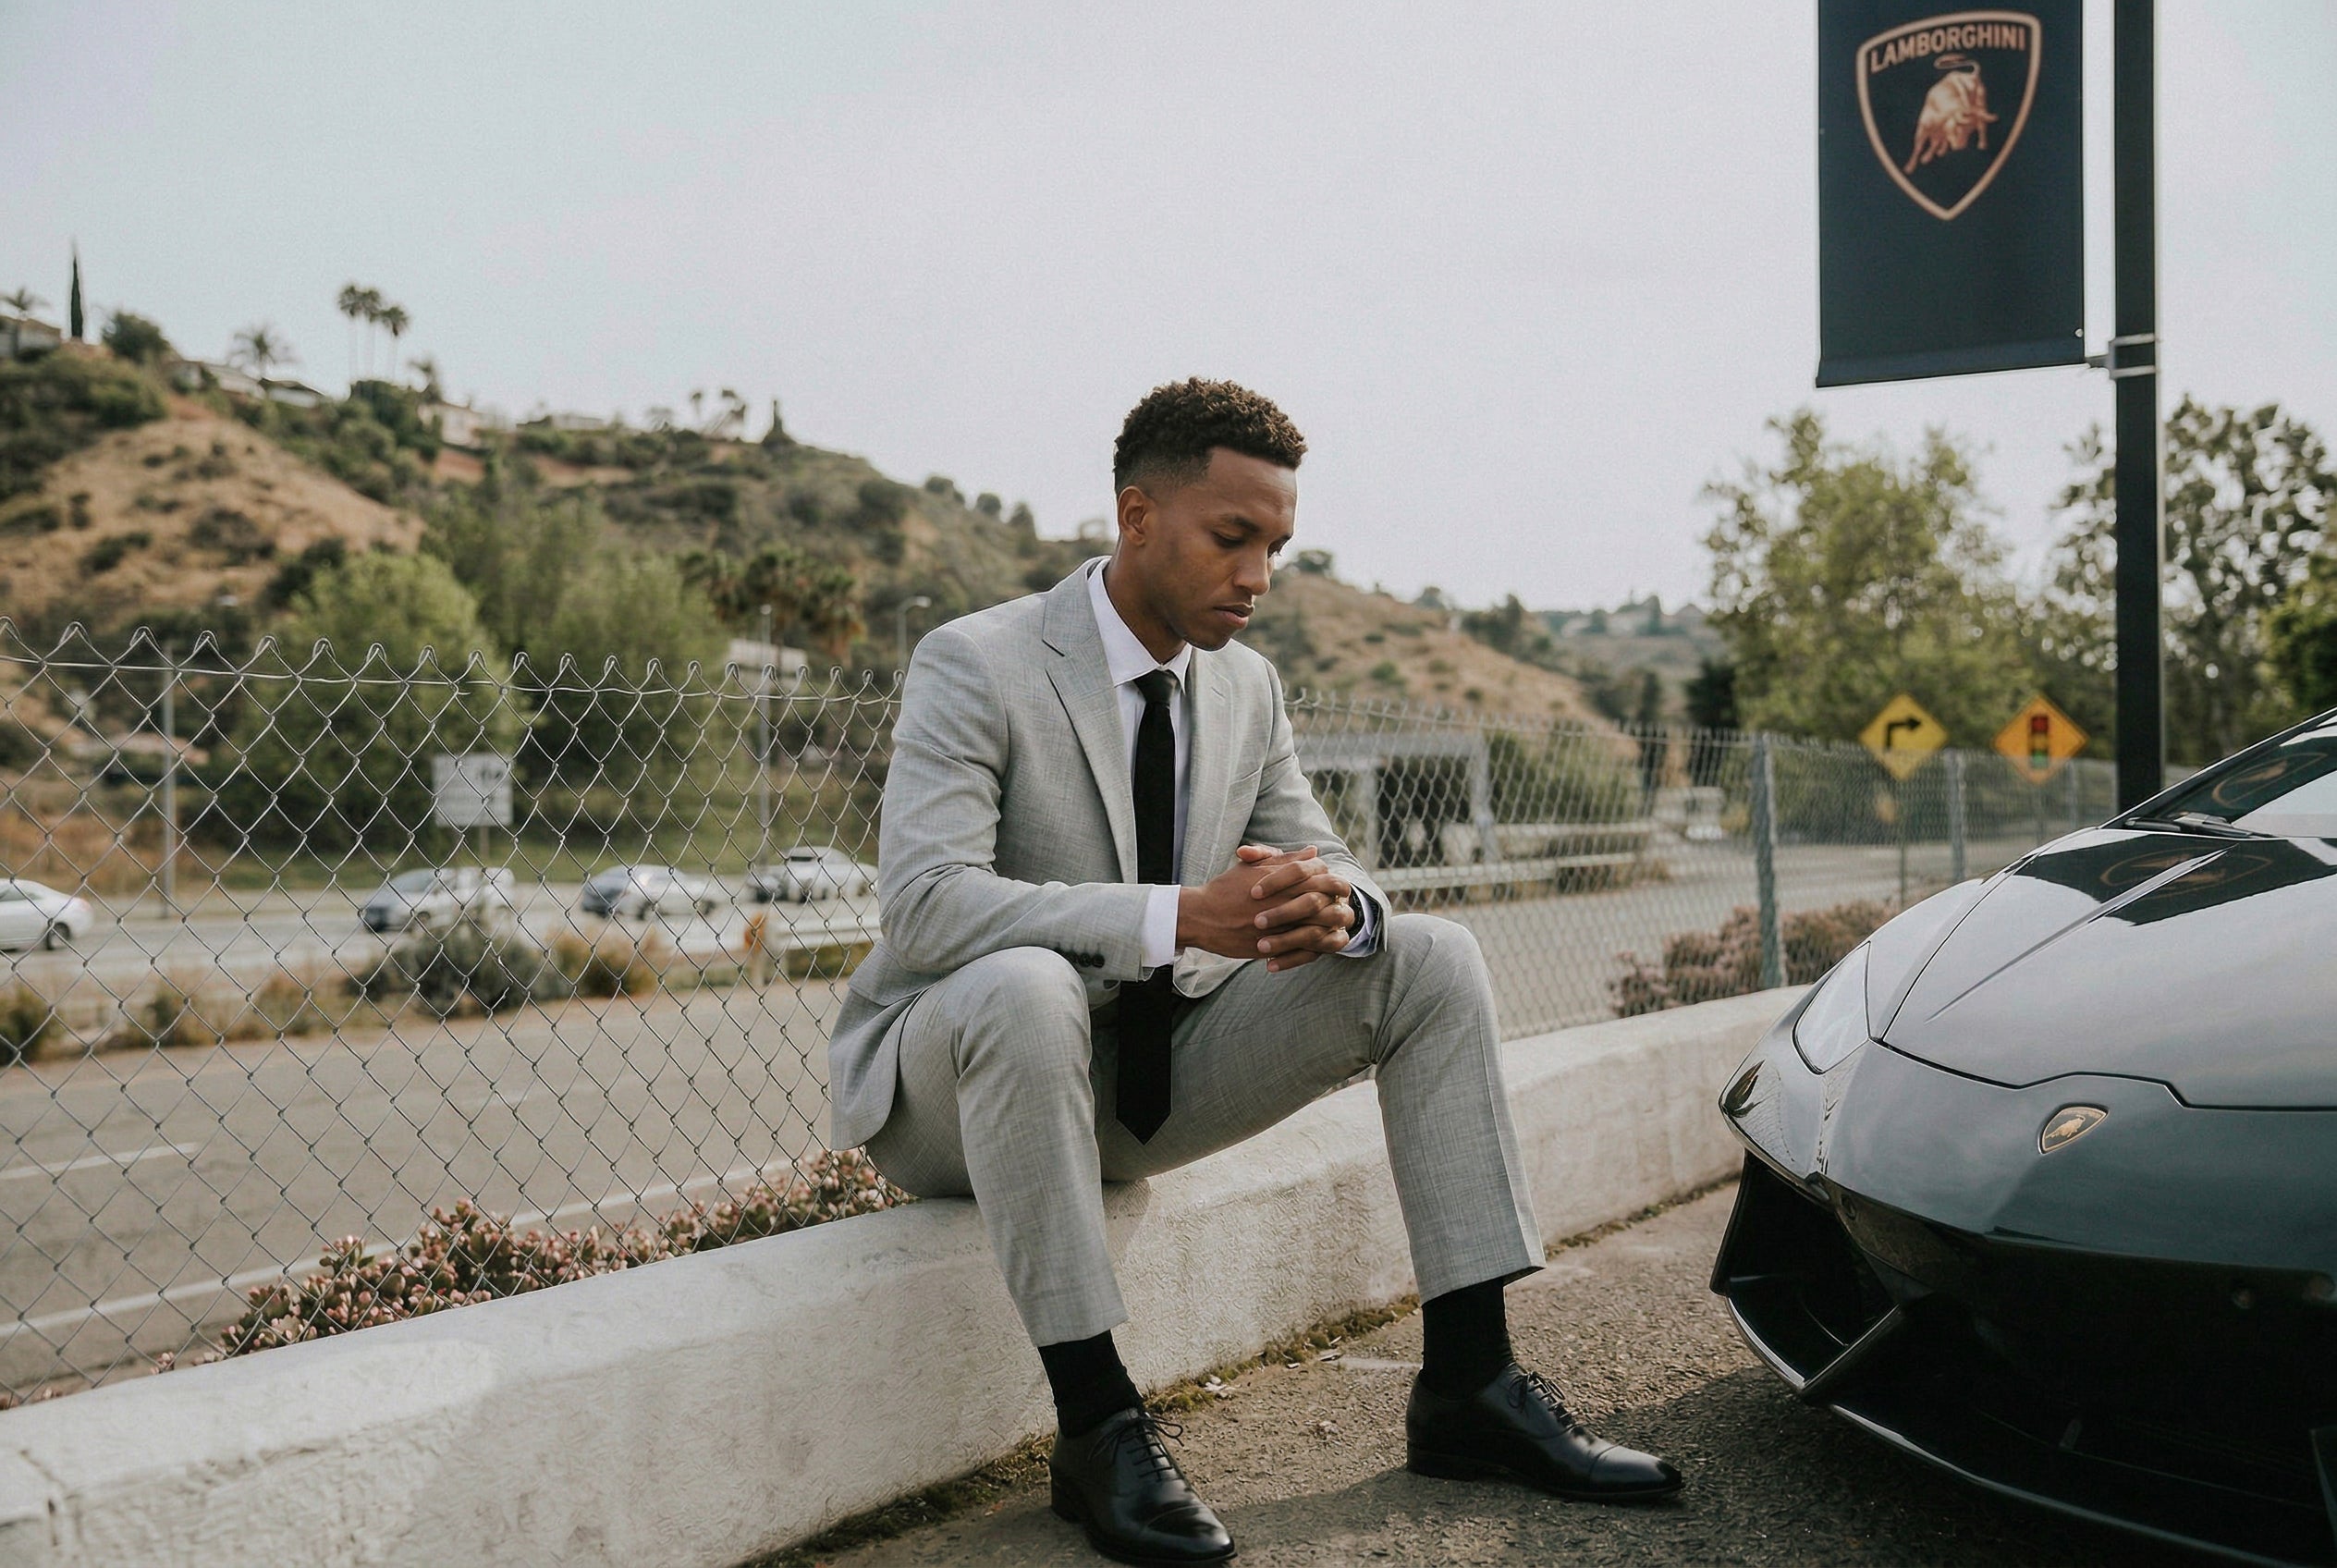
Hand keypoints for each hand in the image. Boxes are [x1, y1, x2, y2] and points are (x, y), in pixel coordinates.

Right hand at [1175, 845, 1357, 970]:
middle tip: (1338, 911)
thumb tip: (1313, 852)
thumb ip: (1286, 860)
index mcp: (1283, 882)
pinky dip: (1312, 950)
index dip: (1332, 884)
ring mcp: (1278, 927)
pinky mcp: (1271, 947)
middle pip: (1326, 906)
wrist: (1201, 916)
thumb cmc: (1226, 888)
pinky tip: (1314, 947)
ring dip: (1328, 931)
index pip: (1323, 879)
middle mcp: (1283, 903)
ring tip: (1330, 930)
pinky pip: (1301, 952)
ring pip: (1317, 931)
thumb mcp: (1255, 867)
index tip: (1331, 890)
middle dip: (1336, 909)